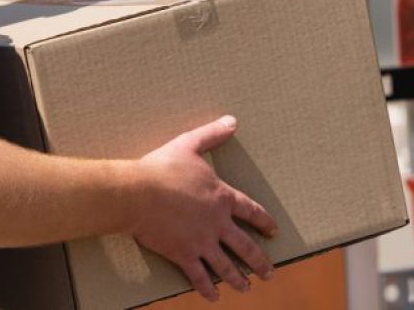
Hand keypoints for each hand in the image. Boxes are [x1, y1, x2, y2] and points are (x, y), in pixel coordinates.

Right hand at [129, 115, 276, 302]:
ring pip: (226, 266)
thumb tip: (233, 121)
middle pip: (244, 246)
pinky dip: (207, 288)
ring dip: (238, 279)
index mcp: (221, 197)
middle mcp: (217, 223)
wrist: (139, 193)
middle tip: (269, 273)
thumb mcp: (190, 144)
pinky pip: (199, 277)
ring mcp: (202, 242)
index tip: (273, 232)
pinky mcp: (183, 255)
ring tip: (247, 288)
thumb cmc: (164, 167)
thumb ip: (213, 134)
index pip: (250, 211)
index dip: (264, 221)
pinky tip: (214, 296)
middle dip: (259, 261)